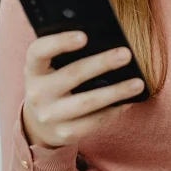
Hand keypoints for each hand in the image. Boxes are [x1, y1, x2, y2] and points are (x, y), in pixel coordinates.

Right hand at [21, 31, 144, 148]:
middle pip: (72, 75)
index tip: (84, 36)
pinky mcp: (65, 133)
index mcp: (33, 69)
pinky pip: (94, 122)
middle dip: (101, 63)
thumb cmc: (54, 82)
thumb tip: (106, 40)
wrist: (39, 123)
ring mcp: (50, 116)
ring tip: (138, 83)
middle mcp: (37, 93)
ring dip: (116, 91)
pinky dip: (114, 110)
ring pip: (87, 102)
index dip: (60, 42)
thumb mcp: (51, 67)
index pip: (39, 51)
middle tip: (126, 54)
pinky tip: (128, 101)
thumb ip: (68, 54)